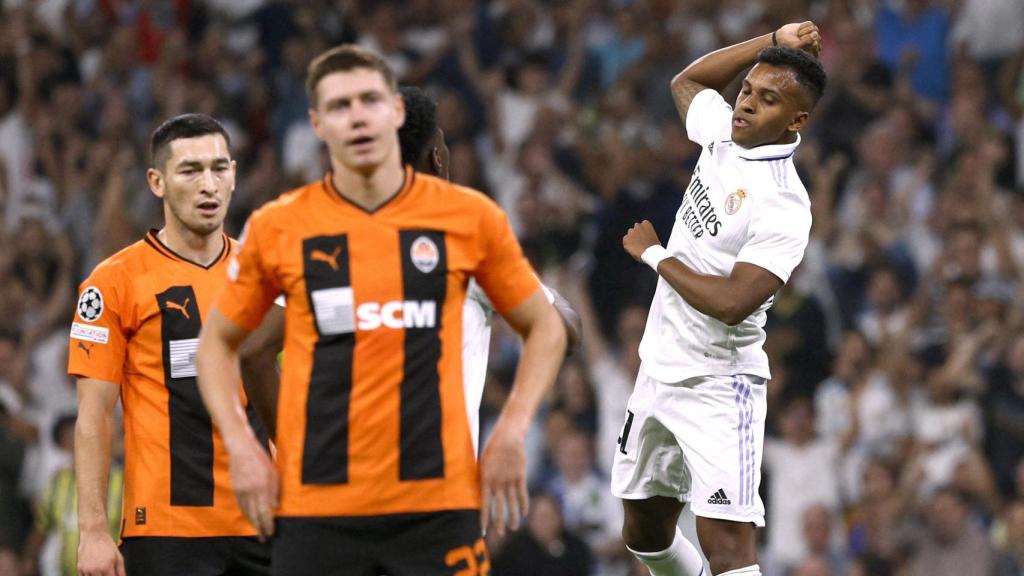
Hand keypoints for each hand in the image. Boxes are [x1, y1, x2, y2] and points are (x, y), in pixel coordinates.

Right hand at [77, 529, 124, 575]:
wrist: (94, 534)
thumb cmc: (107, 545)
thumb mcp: (118, 557)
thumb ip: (121, 571)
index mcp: (107, 567)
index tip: (113, 575)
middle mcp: (95, 570)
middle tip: (107, 572)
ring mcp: (86, 569)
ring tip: (100, 570)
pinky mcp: (79, 568)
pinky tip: (94, 572)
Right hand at [226, 433, 278, 539]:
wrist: (241, 449)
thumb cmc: (261, 459)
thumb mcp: (273, 473)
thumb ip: (275, 491)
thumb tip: (275, 508)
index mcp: (262, 487)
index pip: (265, 512)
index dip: (267, 524)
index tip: (271, 533)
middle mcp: (251, 491)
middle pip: (255, 515)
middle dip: (260, 528)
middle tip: (264, 539)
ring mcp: (241, 491)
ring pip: (247, 512)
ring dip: (252, 523)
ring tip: (258, 531)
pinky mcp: (235, 489)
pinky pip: (240, 506)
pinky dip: (245, 514)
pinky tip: (249, 518)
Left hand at [479, 421, 527, 536]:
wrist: (507, 436)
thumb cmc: (491, 449)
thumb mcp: (482, 463)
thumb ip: (482, 478)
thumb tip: (477, 491)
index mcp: (486, 479)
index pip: (484, 503)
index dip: (484, 517)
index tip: (483, 530)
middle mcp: (498, 482)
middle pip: (499, 506)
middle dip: (499, 521)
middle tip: (500, 534)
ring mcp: (510, 479)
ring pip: (512, 502)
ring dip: (513, 516)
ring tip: (514, 528)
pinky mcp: (520, 475)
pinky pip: (522, 492)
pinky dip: (523, 503)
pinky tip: (524, 513)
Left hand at [622, 220, 660, 261]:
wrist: (650, 254)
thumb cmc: (655, 248)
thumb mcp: (655, 239)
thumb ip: (648, 236)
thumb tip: (645, 239)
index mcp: (646, 224)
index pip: (643, 225)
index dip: (644, 232)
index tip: (645, 237)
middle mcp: (637, 226)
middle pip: (636, 228)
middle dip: (637, 233)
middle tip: (640, 242)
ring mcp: (631, 232)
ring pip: (630, 234)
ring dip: (632, 239)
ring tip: (637, 248)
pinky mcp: (625, 239)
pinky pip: (626, 242)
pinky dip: (628, 245)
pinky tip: (634, 250)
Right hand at [775, 21, 820, 56]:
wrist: (781, 37)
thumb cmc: (788, 45)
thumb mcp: (796, 46)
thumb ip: (807, 41)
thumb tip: (815, 33)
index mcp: (814, 52)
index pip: (815, 44)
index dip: (806, 43)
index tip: (799, 45)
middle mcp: (816, 43)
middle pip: (816, 36)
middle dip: (804, 36)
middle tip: (798, 39)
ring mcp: (814, 35)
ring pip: (814, 29)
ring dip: (803, 31)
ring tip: (798, 35)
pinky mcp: (811, 27)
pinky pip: (810, 24)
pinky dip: (802, 26)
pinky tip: (799, 30)